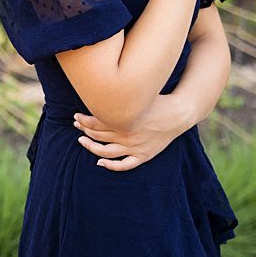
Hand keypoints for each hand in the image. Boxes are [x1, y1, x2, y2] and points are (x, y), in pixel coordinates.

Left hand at [73, 98, 193, 171]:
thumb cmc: (156, 101)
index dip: (83, 120)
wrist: (179, 114)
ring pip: (106, 152)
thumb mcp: (137, 95)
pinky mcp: (143, 156)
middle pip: (98, 136)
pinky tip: (99, 162)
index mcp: (124, 120)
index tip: (76, 116)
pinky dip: (111, 166)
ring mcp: (135, 147)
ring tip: (81, 141)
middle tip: (77, 125)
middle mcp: (127, 135)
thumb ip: (119, 96)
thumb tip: (99, 90)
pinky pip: (124, 165)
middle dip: (84, 130)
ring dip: (91, 147)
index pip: (95, 122)